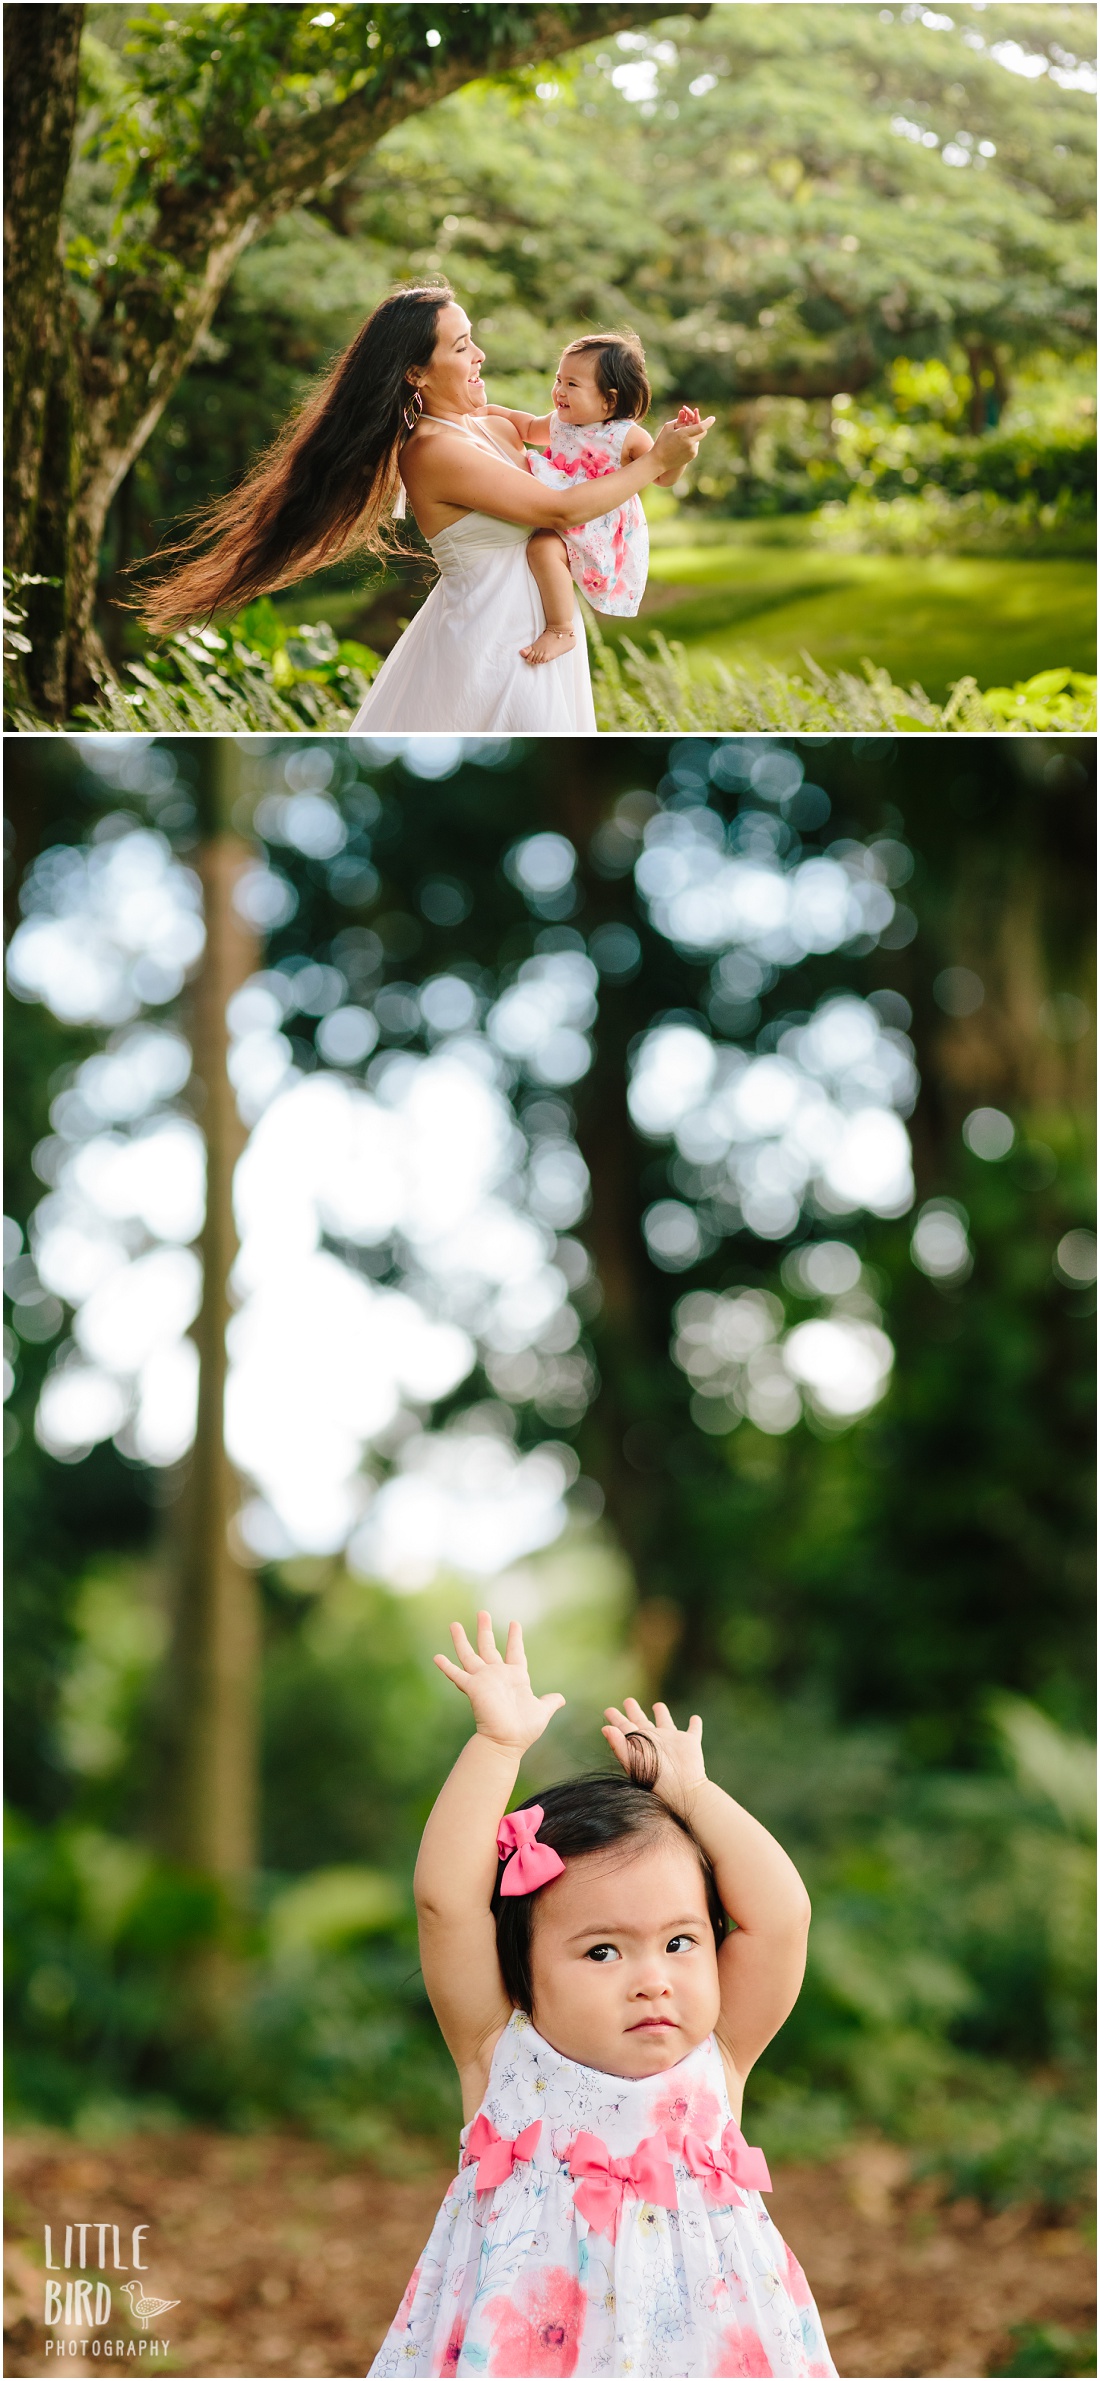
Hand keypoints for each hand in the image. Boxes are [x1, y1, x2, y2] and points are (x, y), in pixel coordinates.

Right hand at [434, 1611, 564, 1752]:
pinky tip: (437, 1657)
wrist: (507, 1742)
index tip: (514, 1622)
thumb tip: (561, 1699)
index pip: (515, 1651)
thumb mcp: (542, 1711)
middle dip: (485, 1630)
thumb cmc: (524, 1730)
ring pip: (469, 1655)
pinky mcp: (473, 1688)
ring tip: (454, 1624)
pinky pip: (457, 1675)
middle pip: (488, 1647)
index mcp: (516, 1677)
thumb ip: (550, 1702)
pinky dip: (447, 1667)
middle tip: (483, 1612)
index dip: (515, 1638)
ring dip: (461, 1640)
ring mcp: (484, 1680)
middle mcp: (497, 1675)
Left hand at [602, 1696, 706, 1815]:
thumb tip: (605, 1728)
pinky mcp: (690, 1743)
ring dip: (662, 1714)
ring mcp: (673, 1741)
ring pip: (666, 1723)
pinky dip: (695, 1724)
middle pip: (642, 1722)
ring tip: (658, 1705)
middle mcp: (654, 1740)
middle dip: (635, 1712)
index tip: (608, 1710)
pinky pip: (693, 1730)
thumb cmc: (656, 1777)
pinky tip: (695, 1719)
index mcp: (640, 1743)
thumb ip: (618, 1744)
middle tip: (628, 1701)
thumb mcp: (634, 1760)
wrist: (682, 1789)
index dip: (616, 1719)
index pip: (625, 1728)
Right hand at [651, 412, 713, 473]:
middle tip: (697, 423)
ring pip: (699, 438)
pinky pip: (695, 445)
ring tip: (682, 436)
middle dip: (702, 426)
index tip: (713, 418)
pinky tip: (681, 444)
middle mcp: (690, 443)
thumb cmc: (662, 441)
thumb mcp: (668, 427)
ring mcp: (692, 451)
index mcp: (683, 435)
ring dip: (694, 434)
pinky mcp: (692, 456)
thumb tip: (687, 414)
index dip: (708, 422)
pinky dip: (691, 442)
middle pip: (703, 432)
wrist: (659, 461)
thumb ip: (679, 419)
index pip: (701, 427)